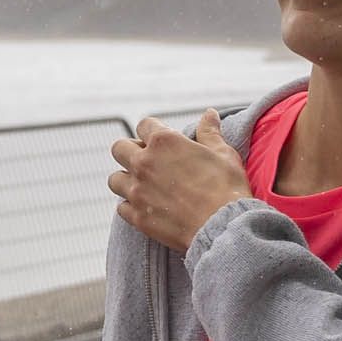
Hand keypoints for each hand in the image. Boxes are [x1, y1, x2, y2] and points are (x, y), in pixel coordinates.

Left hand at [109, 114, 252, 251]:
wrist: (223, 227)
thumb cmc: (227, 188)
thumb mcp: (223, 153)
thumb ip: (210, 132)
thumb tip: (209, 113)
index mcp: (164, 142)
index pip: (144, 125)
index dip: (153, 131)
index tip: (162, 141)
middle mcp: (144, 163)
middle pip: (119, 148)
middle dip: (131, 151)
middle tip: (149, 162)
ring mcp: (137, 191)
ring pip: (114, 179)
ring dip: (126, 180)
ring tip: (144, 186)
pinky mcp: (137, 216)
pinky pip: (121, 208)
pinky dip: (131, 207)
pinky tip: (147, 207)